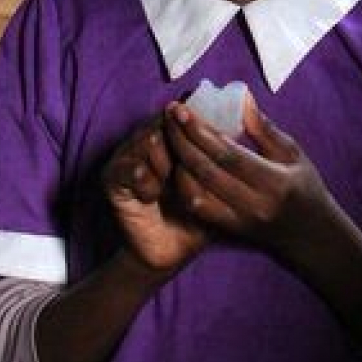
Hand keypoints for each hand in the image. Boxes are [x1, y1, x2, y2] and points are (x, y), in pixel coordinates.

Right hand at [102, 118, 210, 275]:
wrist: (172, 250)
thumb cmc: (198, 213)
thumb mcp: (217, 181)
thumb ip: (223, 150)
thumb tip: (250, 110)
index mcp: (169, 136)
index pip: (180, 113)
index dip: (194, 130)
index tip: (203, 157)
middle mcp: (145, 139)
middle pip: (165, 123)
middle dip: (179, 149)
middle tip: (180, 177)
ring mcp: (126, 156)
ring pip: (149, 141)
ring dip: (164, 166)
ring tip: (165, 188)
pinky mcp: (111, 177)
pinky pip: (132, 167)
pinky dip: (146, 182)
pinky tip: (151, 196)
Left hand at [163, 94, 336, 264]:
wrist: (312, 234)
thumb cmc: (305, 186)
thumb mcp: (292, 153)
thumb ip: (264, 128)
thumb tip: (241, 97)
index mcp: (274, 181)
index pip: (227, 154)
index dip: (200, 131)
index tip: (181, 109)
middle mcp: (254, 204)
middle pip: (206, 171)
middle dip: (181, 141)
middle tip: (168, 116)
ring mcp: (239, 221)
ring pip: (195, 194)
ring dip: (176, 165)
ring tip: (168, 138)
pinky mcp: (230, 231)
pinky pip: (198, 209)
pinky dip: (183, 186)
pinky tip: (177, 165)